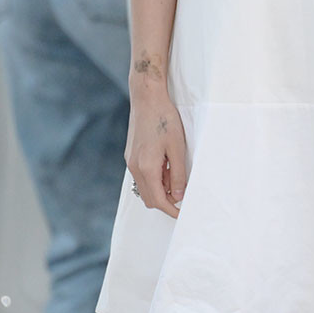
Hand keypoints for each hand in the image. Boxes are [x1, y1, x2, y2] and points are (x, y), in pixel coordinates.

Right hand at [126, 90, 186, 218]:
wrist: (147, 98)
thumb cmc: (164, 119)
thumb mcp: (177, 148)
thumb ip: (177, 174)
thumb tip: (178, 196)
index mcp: (146, 168)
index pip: (158, 200)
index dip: (171, 210)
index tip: (182, 214)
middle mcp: (134, 167)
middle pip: (149, 198)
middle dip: (165, 202)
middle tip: (182, 196)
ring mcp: (130, 161)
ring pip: (145, 187)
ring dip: (160, 189)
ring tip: (176, 176)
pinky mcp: (131, 154)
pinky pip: (142, 175)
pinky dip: (154, 178)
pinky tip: (166, 166)